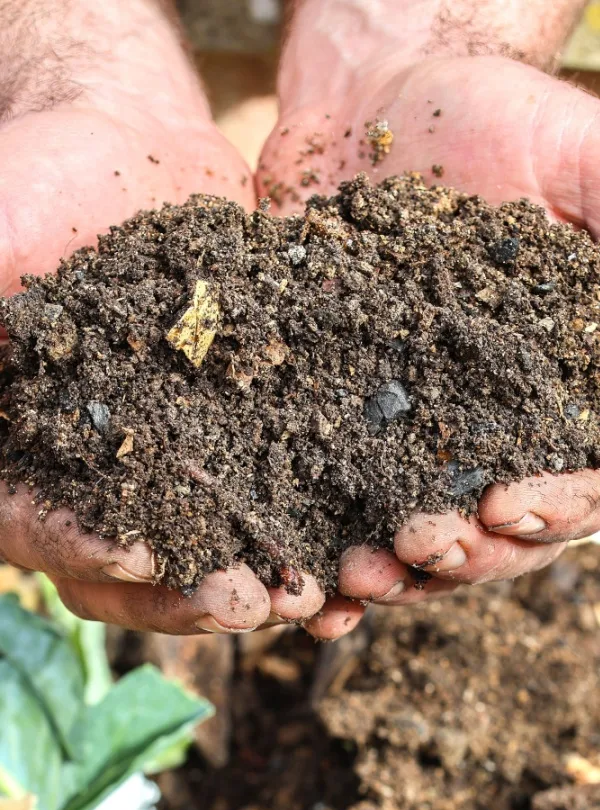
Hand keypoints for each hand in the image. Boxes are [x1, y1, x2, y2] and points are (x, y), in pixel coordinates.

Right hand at [0, 0, 335, 635]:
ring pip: (215, 551)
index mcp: (22, 453)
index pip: (34, 525)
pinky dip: (318, 529)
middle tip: (252, 599)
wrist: (124, 148)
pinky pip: (281, 498)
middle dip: (192, 593)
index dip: (76, 548)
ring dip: (265, 582)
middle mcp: (100, 475)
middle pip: (132, 571)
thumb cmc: (30, 182)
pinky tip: (365, 549)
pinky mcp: (244, 435)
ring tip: (320, 594)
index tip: (135, 556)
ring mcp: (176, 462)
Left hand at [259, 37, 599, 612]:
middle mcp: (495, 423)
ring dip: (396, 565)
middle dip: (466, 549)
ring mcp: (415, 427)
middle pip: (499, 525)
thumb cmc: (494, 120)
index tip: (513, 502)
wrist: (374, 102)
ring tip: (360, 572)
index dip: (560, 502)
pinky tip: (308, 563)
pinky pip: (336, 494)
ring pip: (418, 528)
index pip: (582, 474)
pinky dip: (328, 537)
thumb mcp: (585, 160)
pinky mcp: (339, 415)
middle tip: (421, 544)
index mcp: (565, 385)